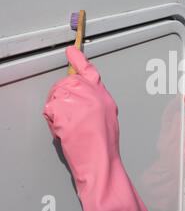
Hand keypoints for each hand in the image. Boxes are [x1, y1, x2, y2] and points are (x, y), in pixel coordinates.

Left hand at [43, 46, 154, 210]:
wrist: (99, 159)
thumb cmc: (104, 144)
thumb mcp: (107, 117)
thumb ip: (95, 101)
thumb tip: (80, 98)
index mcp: (102, 95)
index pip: (90, 72)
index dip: (79, 60)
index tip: (70, 51)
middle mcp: (90, 93)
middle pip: (67, 83)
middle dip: (61, 96)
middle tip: (66, 115)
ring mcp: (76, 99)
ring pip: (56, 95)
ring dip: (57, 110)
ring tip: (70, 127)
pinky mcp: (63, 109)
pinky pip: (50, 109)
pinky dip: (53, 120)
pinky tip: (65, 130)